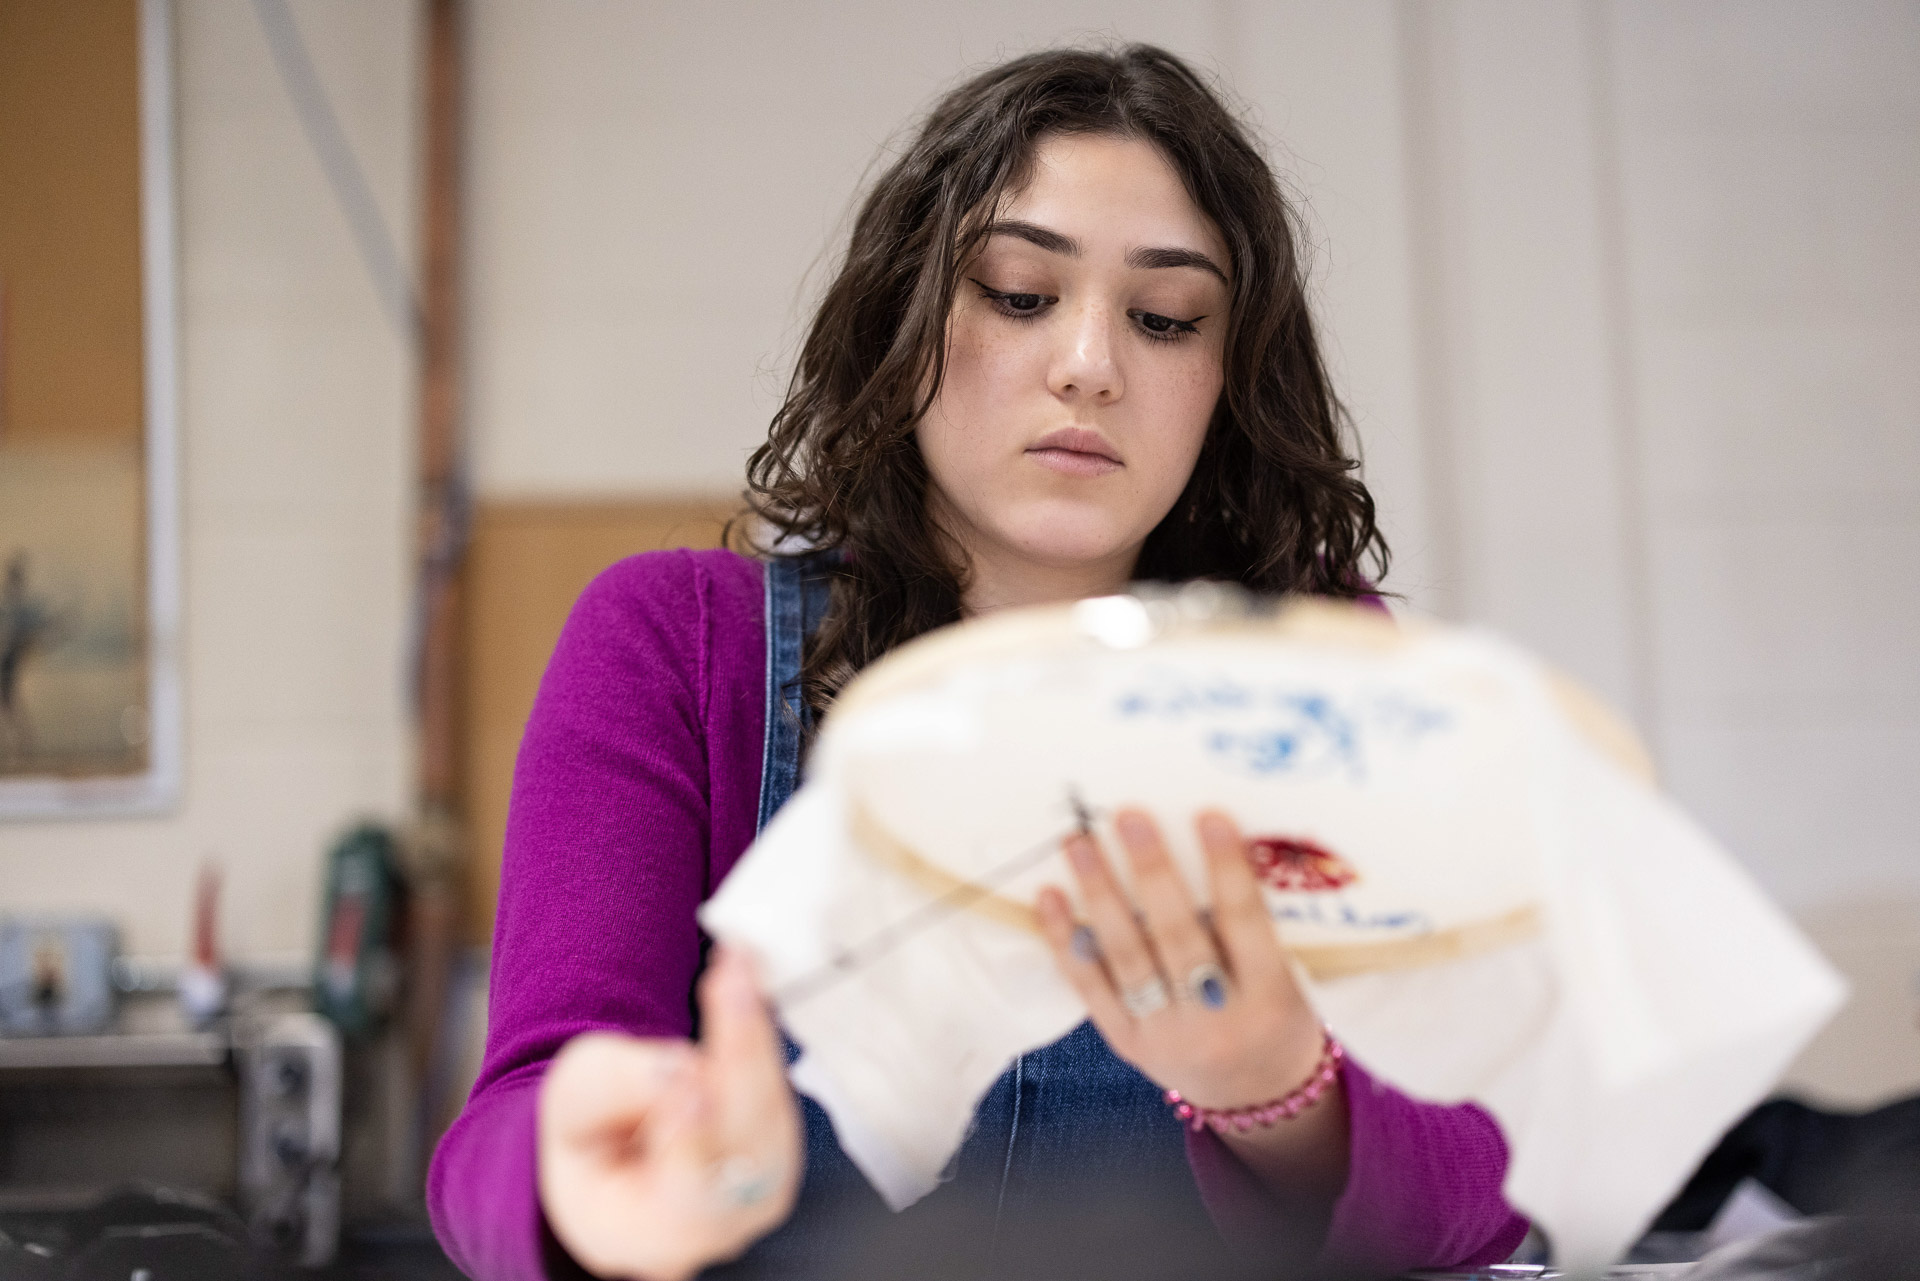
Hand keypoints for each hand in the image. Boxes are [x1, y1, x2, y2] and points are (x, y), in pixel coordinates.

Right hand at [537, 947, 801, 1280]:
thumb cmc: (588, 1135)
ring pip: (770, 1110)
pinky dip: (761, 1031)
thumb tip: (675, 1067)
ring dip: (754, 1030)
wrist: (619, 1140)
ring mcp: (759, 1188)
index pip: (683, 1197)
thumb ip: (612, 1087)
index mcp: (645, 1233)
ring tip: (736, 963)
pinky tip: (745, 977)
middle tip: (730, 981)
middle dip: (737, 1056)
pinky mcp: (780, 1142)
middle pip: (743, 1146)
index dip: (691, 1139)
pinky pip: (780, 1087)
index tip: (689, 1081)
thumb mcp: (571, 1104)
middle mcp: (717, 1225)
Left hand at [1035, 809, 1347, 1201]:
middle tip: (1129, 816)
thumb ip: (1250, 928)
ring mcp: (1166, 1035)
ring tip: (1080, 844)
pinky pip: (1091, 988)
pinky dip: (1067, 942)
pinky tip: (1050, 898)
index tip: (1209, 815)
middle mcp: (1217, 1020)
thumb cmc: (1276, 1016)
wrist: (1258, 1099)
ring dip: (1101, 895)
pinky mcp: (1127, 1043)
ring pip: (1128, 959)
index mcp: (1270, 998)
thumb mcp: (1287, 978)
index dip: (1227, 869)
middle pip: (1178, 938)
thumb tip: (1205, 846)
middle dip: (1152, 873)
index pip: (1245, 924)